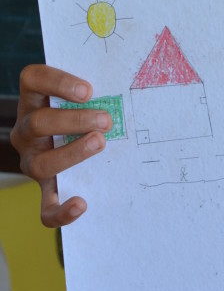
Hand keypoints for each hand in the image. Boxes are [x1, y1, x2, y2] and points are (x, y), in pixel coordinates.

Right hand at [11, 65, 110, 226]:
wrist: (82, 153)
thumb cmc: (88, 112)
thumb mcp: (85, 98)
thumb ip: (96, 91)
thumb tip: (129, 83)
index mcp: (34, 100)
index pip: (32, 80)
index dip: (57, 82)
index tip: (88, 91)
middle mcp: (27, 131)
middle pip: (39, 123)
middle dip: (74, 121)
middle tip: (106, 121)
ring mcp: (33, 161)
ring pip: (40, 163)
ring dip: (72, 153)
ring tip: (100, 144)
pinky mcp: (45, 189)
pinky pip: (45, 206)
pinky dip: (60, 210)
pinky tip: (81, 204)